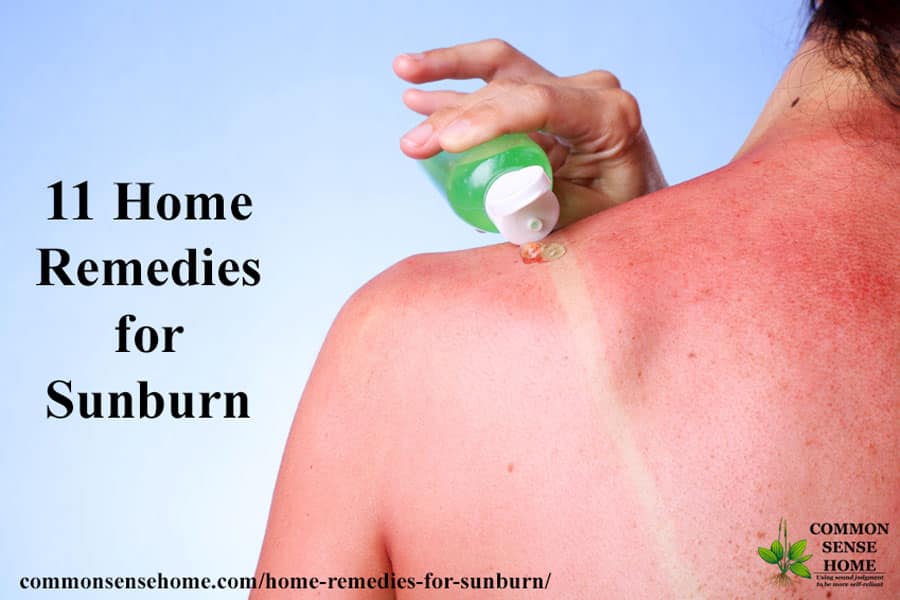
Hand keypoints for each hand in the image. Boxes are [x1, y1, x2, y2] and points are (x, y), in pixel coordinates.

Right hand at [394, 39, 666, 227]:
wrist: (638, 207)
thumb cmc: (619, 219)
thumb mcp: (586, 222)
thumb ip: (541, 210)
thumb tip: (489, 206)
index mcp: (610, 116)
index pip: (540, 102)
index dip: (488, 119)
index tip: (446, 143)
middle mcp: (589, 92)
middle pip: (510, 89)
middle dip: (456, 116)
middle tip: (414, 145)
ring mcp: (567, 90)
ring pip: (499, 70)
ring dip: (448, 77)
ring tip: (404, 78)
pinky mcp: (545, 97)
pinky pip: (496, 81)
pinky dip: (456, 85)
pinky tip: (417, 88)